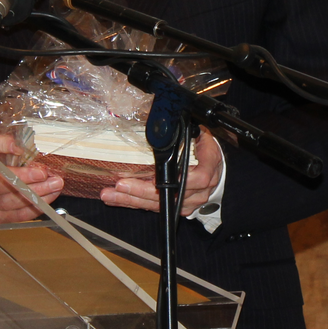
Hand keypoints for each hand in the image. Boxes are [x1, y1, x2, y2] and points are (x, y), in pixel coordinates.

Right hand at [0, 130, 63, 223]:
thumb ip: (3, 132)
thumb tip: (24, 123)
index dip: (0, 146)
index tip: (18, 146)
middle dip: (23, 178)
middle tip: (44, 173)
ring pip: (8, 201)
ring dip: (35, 194)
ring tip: (54, 184)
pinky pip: (15, 214)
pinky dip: (34, 207)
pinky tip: (49, 196)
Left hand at [100, 127, 223, 215]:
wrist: (217, 167)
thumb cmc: (205, 148)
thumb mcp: (200, 135)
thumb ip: (185, 131)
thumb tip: (161, 119)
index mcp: (208, 168)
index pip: (196, 178)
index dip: (172, 179)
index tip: (151, 178)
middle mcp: (200, 190)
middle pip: (170, 196)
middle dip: (141, 192)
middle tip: (120, 185)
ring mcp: (190, 202)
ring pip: (158, 205)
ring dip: (132, 200)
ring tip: (109, 194)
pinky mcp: (178, 209)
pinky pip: (154, 208)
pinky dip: (134, 203)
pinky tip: (117, 198)